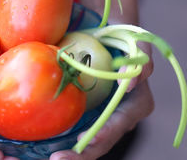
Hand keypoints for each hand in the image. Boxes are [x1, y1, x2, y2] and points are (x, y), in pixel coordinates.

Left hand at [50, 44, 154, 159]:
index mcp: (137, 104)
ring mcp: (105, 119)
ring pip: (91, 143)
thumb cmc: (123, 39)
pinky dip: (66, 144)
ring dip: (74, 154)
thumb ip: (140, 57)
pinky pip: (80, 133)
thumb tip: (130, 82)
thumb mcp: (136, 42)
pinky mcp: (90, 116)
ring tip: (53, 159)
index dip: (105, 133)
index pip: (121, 123)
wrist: (109, 38)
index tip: (86, 140)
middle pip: (104, 141)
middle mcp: (121, 117)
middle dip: (84, 154)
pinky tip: (46, 150)